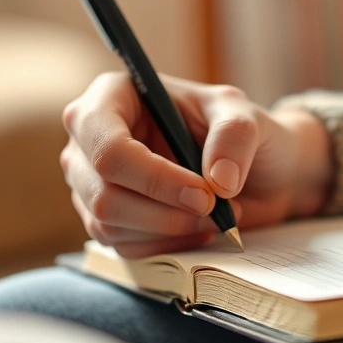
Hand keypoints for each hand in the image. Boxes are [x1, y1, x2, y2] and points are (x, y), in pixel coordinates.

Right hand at [61, 73, 331, 257]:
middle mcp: (90, 138)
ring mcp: (90, 180)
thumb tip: (217, 181)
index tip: (203, 194)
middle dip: (164, 211)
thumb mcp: (245, 117)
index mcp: (112, 96)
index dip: (153, 178)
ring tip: (213, 216)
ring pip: (109, 223)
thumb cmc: (237, 132)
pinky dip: (166, 245)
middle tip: (214, 210)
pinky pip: (122, 245)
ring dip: (169, 229)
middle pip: (103, 192)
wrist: (253, 170)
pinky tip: (197, 228)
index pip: (107, 146)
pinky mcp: (104, 217)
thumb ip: (234, 136)